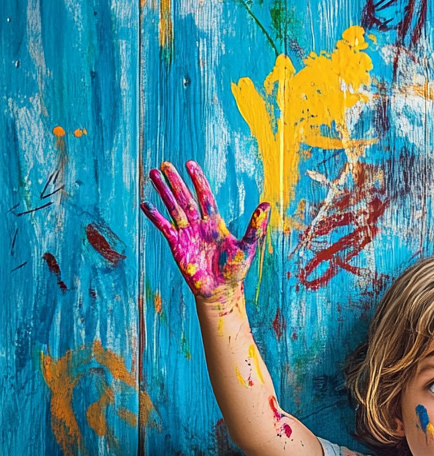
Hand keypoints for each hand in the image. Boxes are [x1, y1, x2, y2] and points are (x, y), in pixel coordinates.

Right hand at [141, 160, 269, 302]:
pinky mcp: (177, 245)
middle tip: (165, 164)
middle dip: (176, 182)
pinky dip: (155, 217)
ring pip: (173, 208)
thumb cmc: (235, 270)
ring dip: (163, 192)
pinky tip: (145, 204)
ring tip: (153, 174)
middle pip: (185, 198)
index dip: (198, 181)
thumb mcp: (247, 247)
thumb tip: (266, 205)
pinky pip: (164, 228)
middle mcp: (199, 225)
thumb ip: (255, 227)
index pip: (205, 196)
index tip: (190, 164)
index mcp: (215, 223)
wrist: (220, 291)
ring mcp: (187, 234)